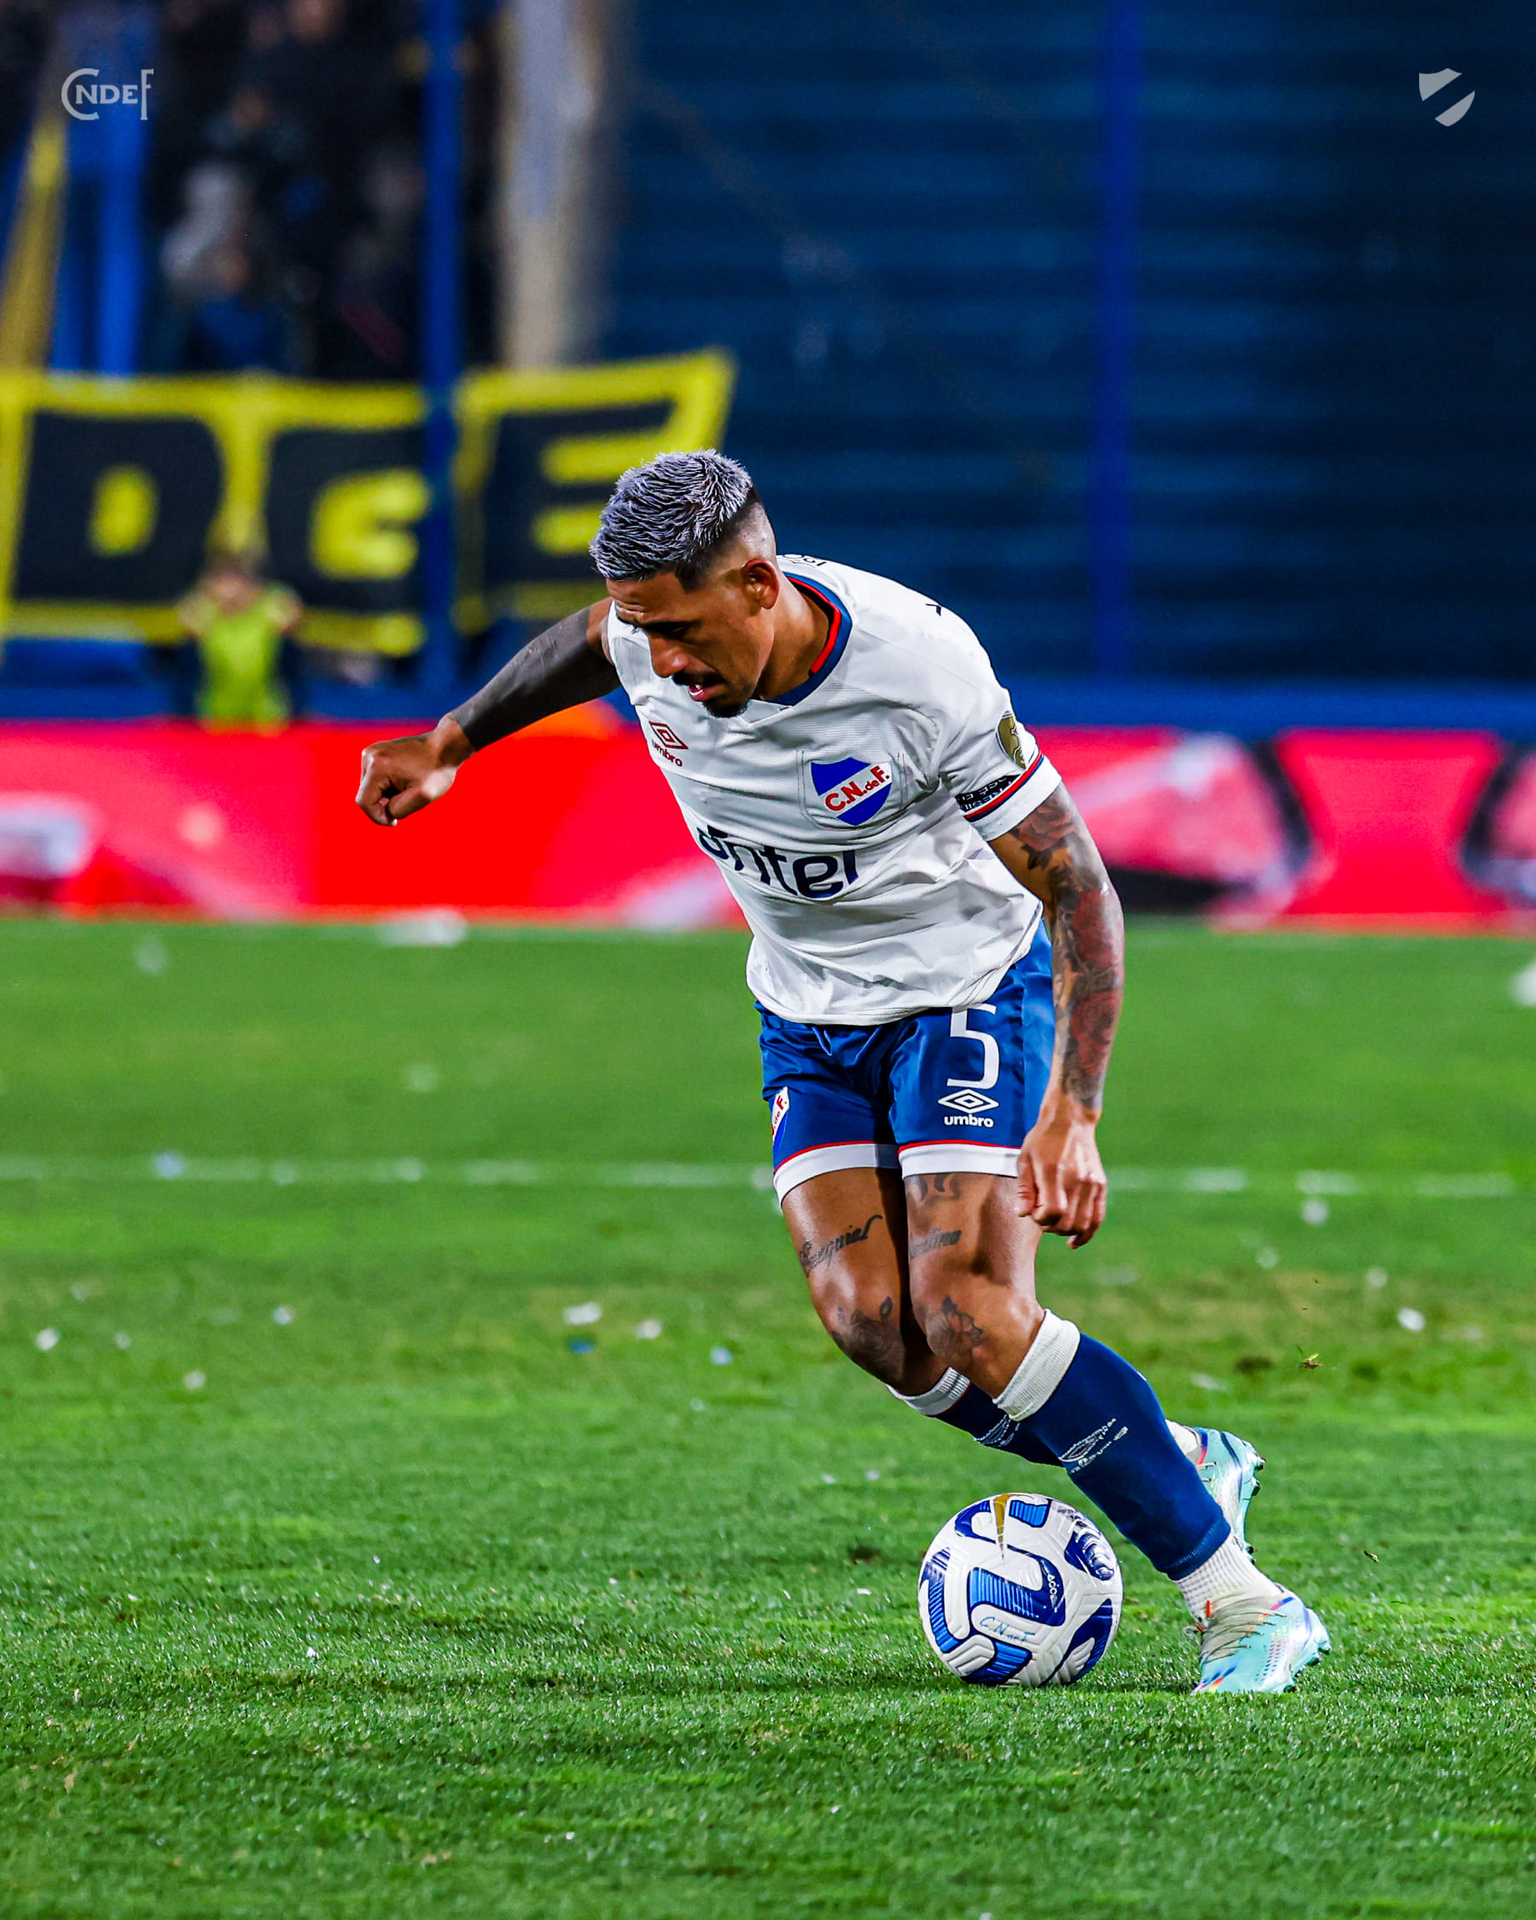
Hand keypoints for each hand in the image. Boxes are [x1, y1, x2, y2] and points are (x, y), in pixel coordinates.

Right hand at [355, 720, 470, 826]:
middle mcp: (369, 756)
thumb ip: (398, 809)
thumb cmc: (436, 771)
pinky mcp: (375, 752)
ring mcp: (371, 752)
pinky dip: (387, 786)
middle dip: (384, 804)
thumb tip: (384, 813)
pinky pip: (374, 780)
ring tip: (407, 788)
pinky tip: (404, 780)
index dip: (378, 817)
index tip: (395, 821)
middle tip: (408, 799)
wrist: (445, 747)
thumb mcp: (422, 797)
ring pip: (369, 789)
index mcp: (377, 766)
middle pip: (365, 795)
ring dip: (386, 796)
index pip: (364, 802)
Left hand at [1017, 1102, 1106, 1247]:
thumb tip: (1023, 1214)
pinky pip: (1098, 1217)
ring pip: (1082, 1224)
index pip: (1052, 1213)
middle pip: (1067, 1223)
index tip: (1034, 1211)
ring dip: (1066, 1231)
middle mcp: (1077, 1180)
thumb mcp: (1025, 1159)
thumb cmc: (1042, 1139)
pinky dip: (1087, 1233)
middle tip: (1042, 1215)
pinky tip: (1075, 1242)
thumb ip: (1024, 1189)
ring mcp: (1092, 1184)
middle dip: (1050, 1227)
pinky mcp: (1100, 1186)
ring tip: (1055, 1225)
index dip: (1040, 1219)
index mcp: (1055, 1173)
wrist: (1071, 1120)